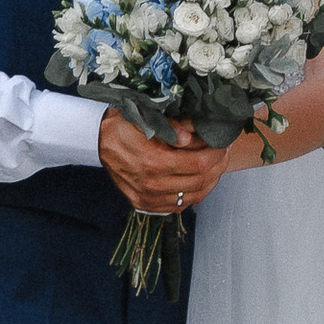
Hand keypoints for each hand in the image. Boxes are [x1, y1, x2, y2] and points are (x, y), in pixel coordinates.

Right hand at [99, 112, 231, 217]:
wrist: (99, 141)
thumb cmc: (124, 126)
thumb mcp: (146, 117)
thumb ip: (170, 127)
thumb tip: (189, 136)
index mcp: (154, 162)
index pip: (200, 164)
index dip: (217, 154)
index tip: (223, 144)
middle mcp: (152, 185)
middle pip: (201, 182)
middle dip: (218, 166)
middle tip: (224, 153)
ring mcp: (149, 199)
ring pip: (194, 196)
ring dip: (211, 181)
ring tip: (216, 166)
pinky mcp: (146, 205)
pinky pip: (180, 206)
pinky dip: (195, 194)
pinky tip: (200, 180)